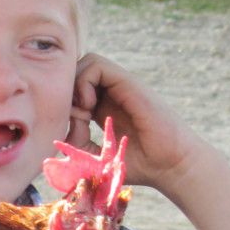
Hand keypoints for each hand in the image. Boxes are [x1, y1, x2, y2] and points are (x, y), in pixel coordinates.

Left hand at [67, 52, 209, 194]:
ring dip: (72, 85)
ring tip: (81, 111)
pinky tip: (88, 105)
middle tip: (71, 119)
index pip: (70, 92)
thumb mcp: (96, 159)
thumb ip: (75, 143)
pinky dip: (83, 81)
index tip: (67, 130)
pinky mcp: (127, 82)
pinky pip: (95, 64)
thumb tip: (60, 127)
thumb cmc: (138, 165)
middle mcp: (109, 94)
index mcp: (101, 110)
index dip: (61, 106)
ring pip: (83, 63)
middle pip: (74, 74)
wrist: (169, 165)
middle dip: (64, 94)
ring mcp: (118, 87)